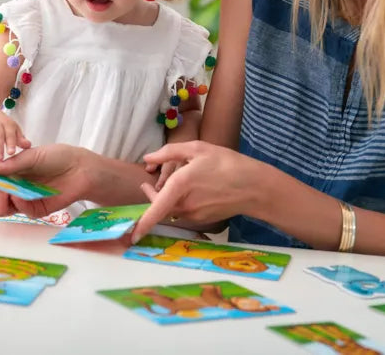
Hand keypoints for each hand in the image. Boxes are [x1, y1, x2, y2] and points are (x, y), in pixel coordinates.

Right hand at [0, 144, 94, 217]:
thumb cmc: (58, 157)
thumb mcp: (33, 155)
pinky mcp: (35, 209)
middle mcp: (14, 186)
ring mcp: (24, 199)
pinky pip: (19, 211)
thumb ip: (12, 164)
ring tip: (6, 193)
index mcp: (12, 171)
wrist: (80, 169)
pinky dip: (16, 204)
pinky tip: (20, 196)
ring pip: (0, 209)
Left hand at [130, 140, 259, 243]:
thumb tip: (147, 159)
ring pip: (172, 209)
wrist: (253, 186)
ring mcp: (194, 215)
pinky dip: (182, 203)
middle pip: (160, 207)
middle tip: (146, 185)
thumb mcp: (198, 149)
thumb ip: (169, 152)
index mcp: (181, 185)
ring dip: (168, 200)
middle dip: (152, 197)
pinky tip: (195, 190)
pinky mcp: (202, 220)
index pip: (156, 208)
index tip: (131, 234)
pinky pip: (184, 212)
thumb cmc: (226, 163)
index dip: (142, 223)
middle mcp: (185, 204)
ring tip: (178, 183)